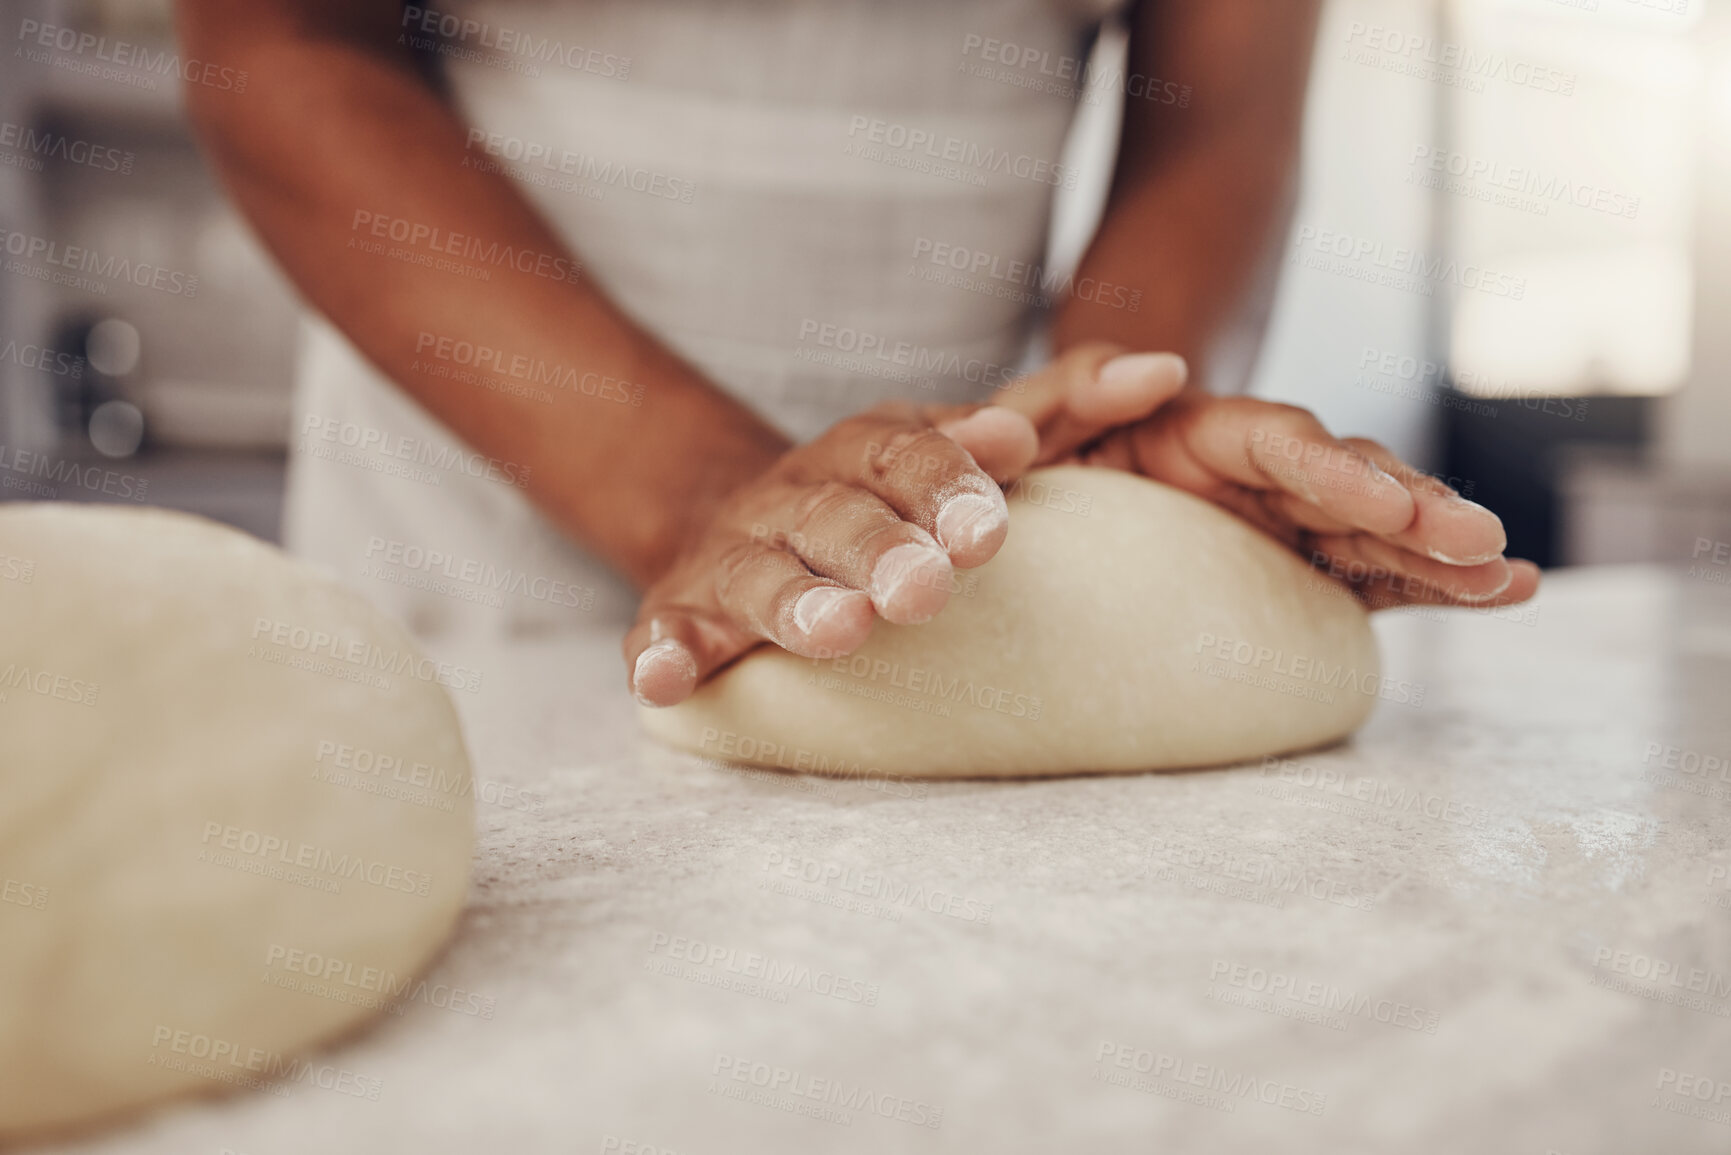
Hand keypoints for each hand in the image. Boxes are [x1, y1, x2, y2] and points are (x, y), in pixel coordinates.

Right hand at [625, 402, 1040, 705]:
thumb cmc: (881, 495)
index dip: (945, 481)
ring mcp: (734, 554)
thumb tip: (1166, 369)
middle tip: (927, 587)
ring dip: (793, 601)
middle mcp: (797, 495)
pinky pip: (664, 633)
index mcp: (867, 450)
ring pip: (758, 574)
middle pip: (837, 518)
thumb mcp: (965, 442)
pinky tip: (658, 681)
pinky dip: (660, 653)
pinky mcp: (679, 613)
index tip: (988, 522)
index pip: (909, 454)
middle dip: (880, 549)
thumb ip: (1061, 409)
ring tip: (838, 630)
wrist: (732, 518)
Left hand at [993, 343, 1540, 609]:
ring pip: (1377, 533)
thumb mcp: (1036, 418)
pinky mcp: (1294, 573)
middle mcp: (1256, 473)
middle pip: (1349, 483)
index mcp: (1197, 432)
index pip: (1277, 442)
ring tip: (1507, 576)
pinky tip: (1503, 595)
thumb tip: (1160, 369)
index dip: (1334, 470)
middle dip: (1415, 512)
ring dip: (1440, 553)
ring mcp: (1284, 524)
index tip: (1385, 500)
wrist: (1035, 511)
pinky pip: (1371, 581)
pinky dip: (1432, 589)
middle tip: (1477, 541)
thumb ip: (1073, 388)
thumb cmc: (1031, 459)